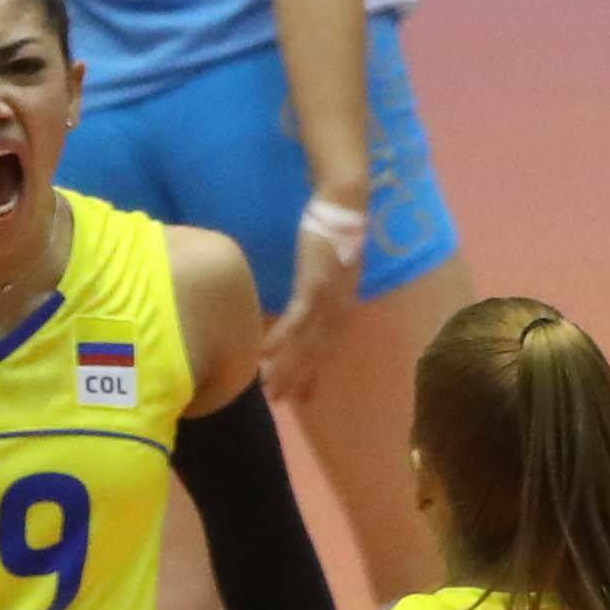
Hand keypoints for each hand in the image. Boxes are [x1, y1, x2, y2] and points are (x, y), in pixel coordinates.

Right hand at [259, 213, 362, 404]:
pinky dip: (281, 338)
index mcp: (343, 308)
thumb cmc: (335, 235)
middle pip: (316, 354)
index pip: (328, 351)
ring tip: (268, 386)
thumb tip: (309, 306)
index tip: (303, 398)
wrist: (344, 209)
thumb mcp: (330, 271)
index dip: (315, 375)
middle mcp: (338, 311)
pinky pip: (296, 319)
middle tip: (278, 400)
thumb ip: (321, 292)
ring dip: (286, 367)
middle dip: (297, 379)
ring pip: (306, 343)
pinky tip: (264, 352)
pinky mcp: (314, 286)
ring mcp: (327, 301)